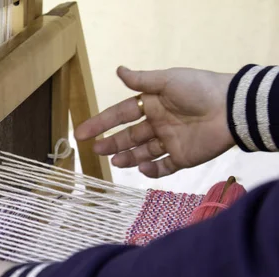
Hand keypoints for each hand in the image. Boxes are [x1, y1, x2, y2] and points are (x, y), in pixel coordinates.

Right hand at [75, 66, 235, 177]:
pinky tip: (142, 168)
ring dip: (127, 157)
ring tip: (115, 161)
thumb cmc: (199, 90)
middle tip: (97, 150)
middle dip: (111, 143)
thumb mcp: (167, 80)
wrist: (231, 109)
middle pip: (129, 136)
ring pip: (142, 153)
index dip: (101, 123)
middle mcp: (158, 123)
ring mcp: (170, 142)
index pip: (121, 115)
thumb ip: (141, 81)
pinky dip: (152, 171)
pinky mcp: (183, 158)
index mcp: (153, 104)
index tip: (81, 133)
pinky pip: (164, 167)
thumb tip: (118, 70)